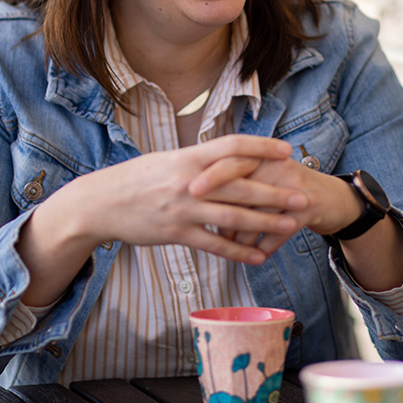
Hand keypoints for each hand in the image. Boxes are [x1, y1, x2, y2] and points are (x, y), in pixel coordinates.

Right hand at [72, 136, 307, 259]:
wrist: (100, 203)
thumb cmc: (134, 180)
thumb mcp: (166, 160)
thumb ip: (196, 161)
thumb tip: (223, 158)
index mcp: (188, 157)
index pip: (232, 146)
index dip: (261, 147)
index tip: (286, 150)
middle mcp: (189, 181)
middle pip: (241, 185)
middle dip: (275, 191)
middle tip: (302, 195)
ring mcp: (183, 208)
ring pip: (233, 216)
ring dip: (265, 223)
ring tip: (291, 226)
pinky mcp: (176, 233)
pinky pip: (215, 244)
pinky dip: (239, 251)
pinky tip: (258, 256)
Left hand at [189, 155, 361, 254]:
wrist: (331, 196)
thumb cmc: (283, 187)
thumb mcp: (260, 173)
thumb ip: (232, 179)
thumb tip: (197, 198)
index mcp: (260, 155)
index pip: (231, 159)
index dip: (211, 175)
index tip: (190, 190)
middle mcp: (277, 166)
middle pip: (244, 187)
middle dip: (221, 210)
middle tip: (203, 225)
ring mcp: (294, 188)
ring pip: (258, 216)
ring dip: (241, 236)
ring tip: (231, 246)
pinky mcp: (308, 209)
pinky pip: (278, 234)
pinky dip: (264, 247)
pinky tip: (255, 257)